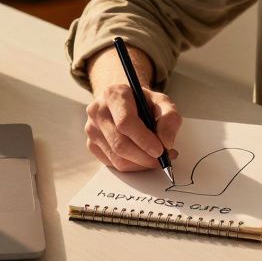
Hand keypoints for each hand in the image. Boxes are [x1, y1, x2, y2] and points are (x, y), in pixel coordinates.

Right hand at [83, 46, 182, 171]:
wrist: (124, 102)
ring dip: (140, 164)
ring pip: (116, 158)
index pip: (125, 122)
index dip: (144, 140)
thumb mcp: (162, 101)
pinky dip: (132, 166)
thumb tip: (166, 143)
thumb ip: (170, 118)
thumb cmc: (143, 102)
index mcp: (114, 95)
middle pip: (120, 144)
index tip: (160, 150)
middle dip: (144, 157)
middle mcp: (97, 111)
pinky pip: (112, 164)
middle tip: (162, 159)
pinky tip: (142, 158)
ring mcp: (91, 129)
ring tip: (155, 158)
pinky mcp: (91, 144)